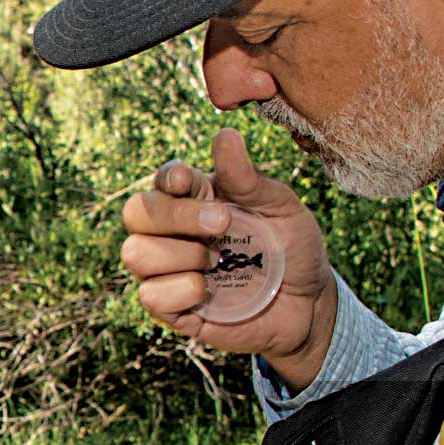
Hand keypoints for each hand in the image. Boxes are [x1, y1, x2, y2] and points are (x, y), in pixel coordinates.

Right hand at [121, 127, 336, 389]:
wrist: (308, 304)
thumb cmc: (292, 248)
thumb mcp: (280, 208)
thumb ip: (248, 179)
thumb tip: (225, 135)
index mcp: (196, 199)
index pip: (161, 181)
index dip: (166, 180)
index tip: (186, 182)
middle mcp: (173, 232)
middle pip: (135, 212)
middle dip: (174, 216)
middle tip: (222, 224)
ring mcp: (168, 270)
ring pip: (134, 253)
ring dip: (179, 255)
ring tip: (216, 262)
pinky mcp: (172, 308)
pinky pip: (150, 296)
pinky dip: (181, 291)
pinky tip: (208, 291)